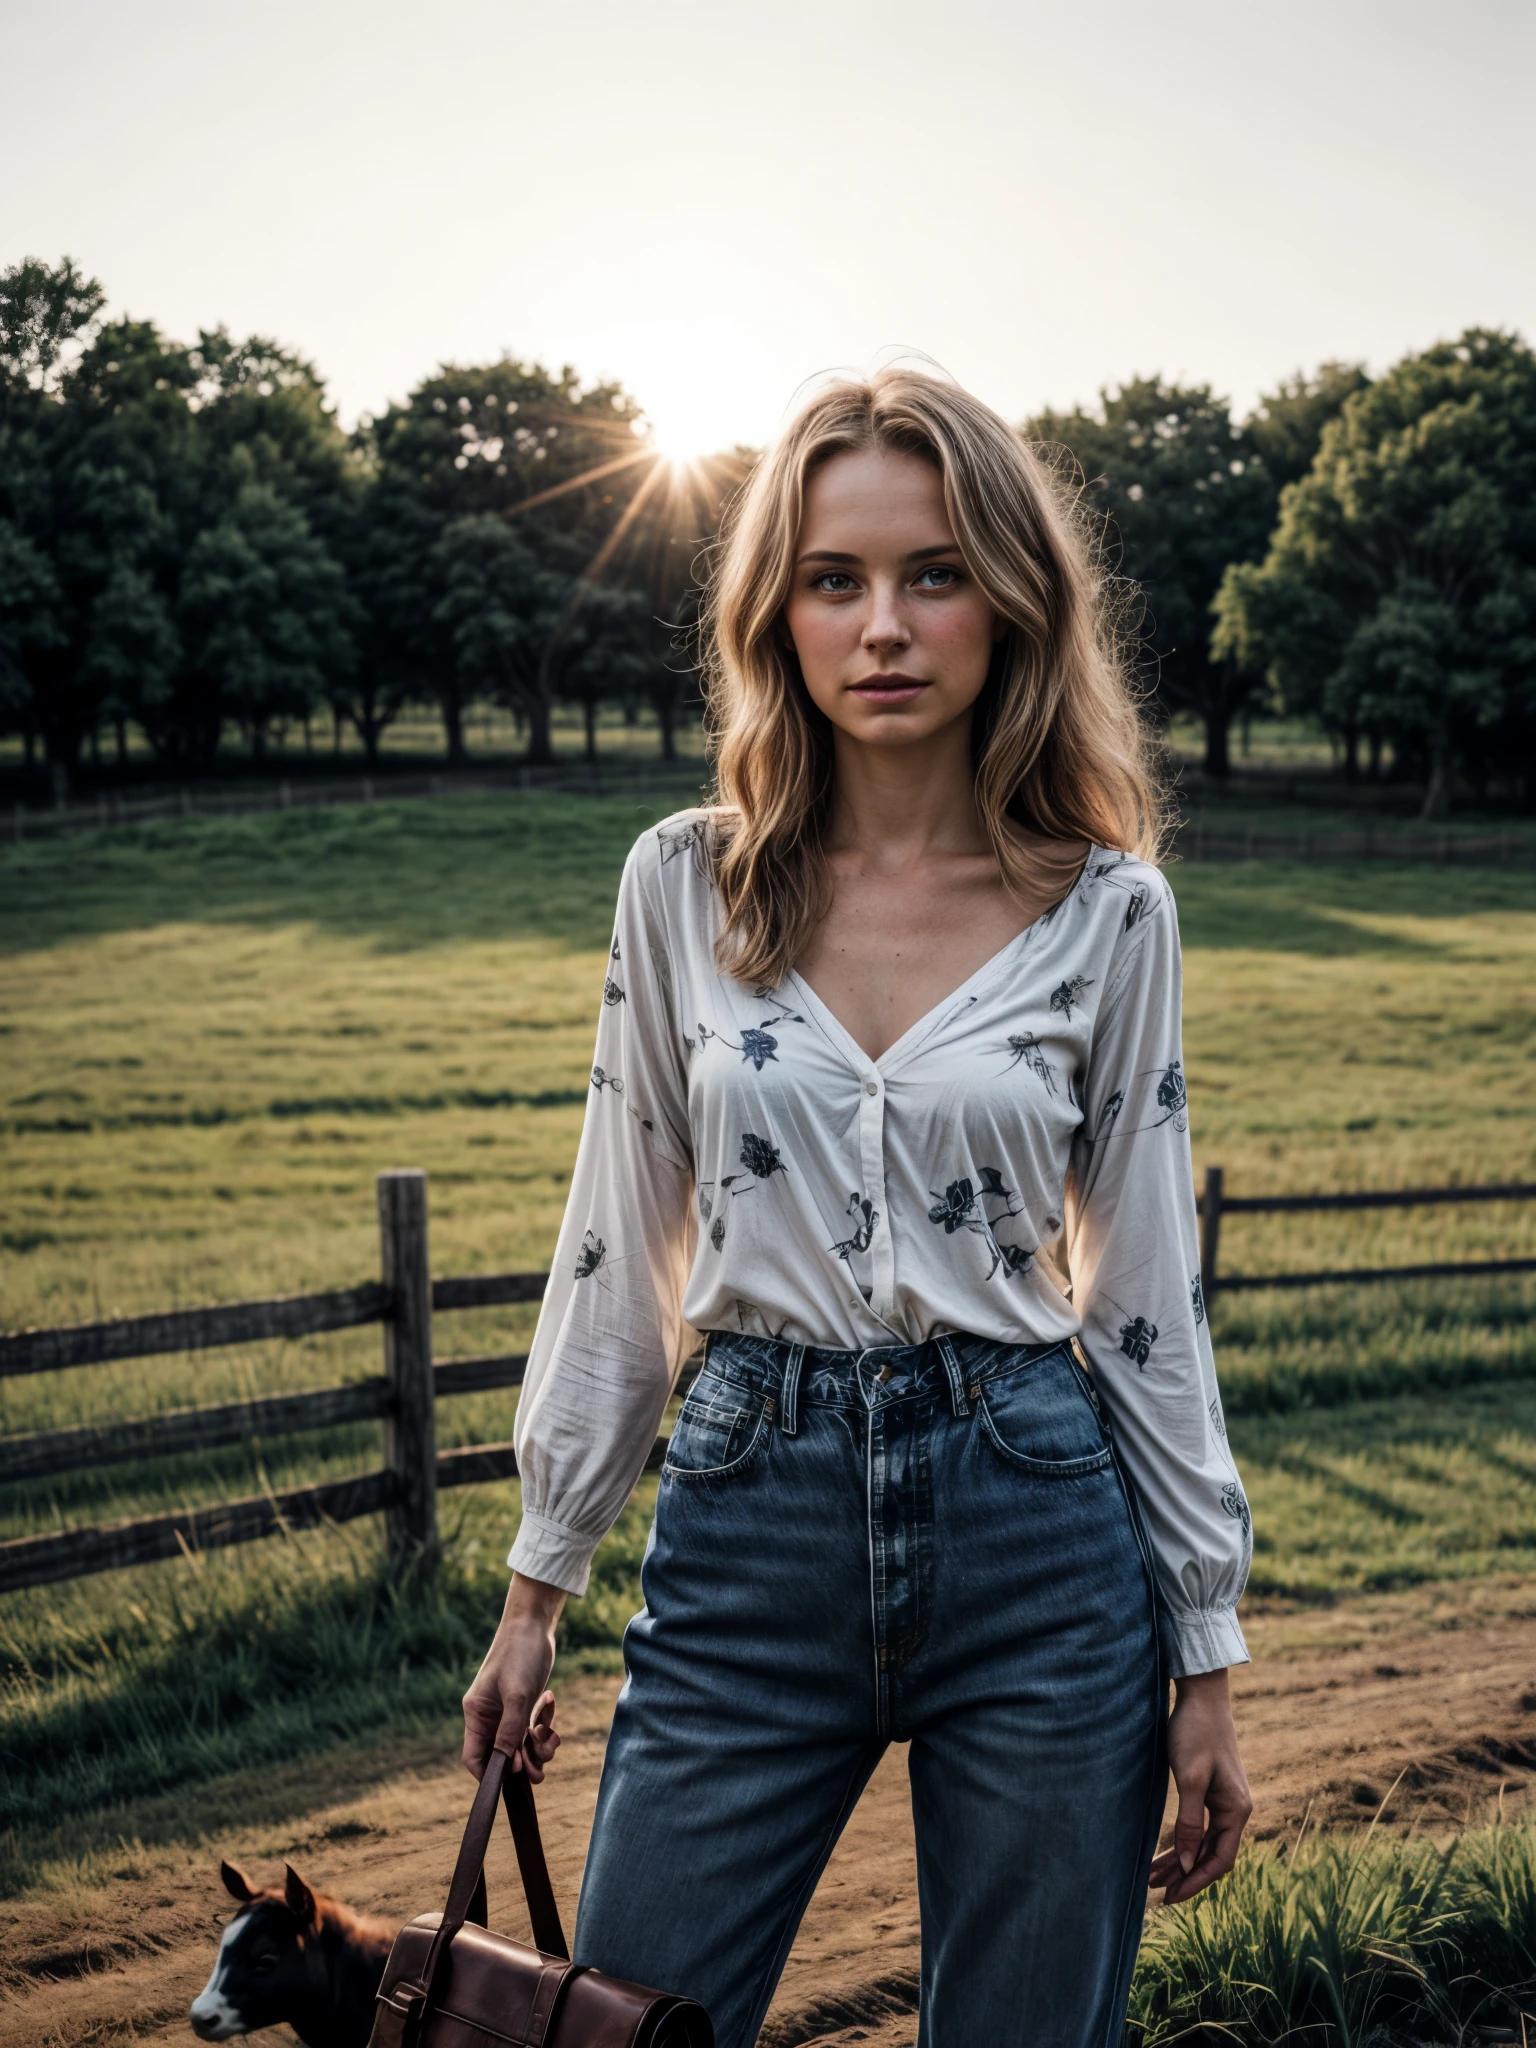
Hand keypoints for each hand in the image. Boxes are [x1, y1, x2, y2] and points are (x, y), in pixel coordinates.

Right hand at [461, 1573, 566, 1780]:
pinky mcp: (524, 1705)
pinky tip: (550, 1702)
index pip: (473, 1757)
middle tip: (540, 1772)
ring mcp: (507, 1711)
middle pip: (501, 1756)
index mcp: (477, 1714)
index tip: (510, 1780)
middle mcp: (489, 1717)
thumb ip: (511, 1730)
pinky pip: (532, 1728)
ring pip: (521, 1745)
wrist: (534, 1625)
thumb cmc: (519, 1654)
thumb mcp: (517, 1693)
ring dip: (538, 1746)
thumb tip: (508, 1765)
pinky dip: (544, 1724)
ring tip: (552, 1736)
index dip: (489, 1774)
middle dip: (522, 1764)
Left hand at [1148, 1667, 1252, 1904]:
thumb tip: (1188, 1862)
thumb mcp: (1190, 1778)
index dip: (1196, 1881)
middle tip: (1157, 1893)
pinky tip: (1166, 1851)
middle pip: (1211, 1855)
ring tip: (1153, 1877)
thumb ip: (1190, 1822)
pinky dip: (1183, 1842)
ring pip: (1203, 1843)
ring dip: (1181, 1861)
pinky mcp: (1210, 1792)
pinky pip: (1199, 1828)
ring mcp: (1223, 1801)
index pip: (1220, 1860)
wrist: (1201, 1697)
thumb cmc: (1195, 1734)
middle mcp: (1234, 1810)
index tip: (1171, 1896)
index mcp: (1236, 1810)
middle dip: (1185, 1875)